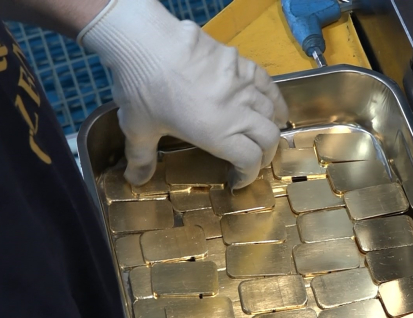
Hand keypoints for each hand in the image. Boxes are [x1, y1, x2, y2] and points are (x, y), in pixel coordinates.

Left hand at [79, 0, 287, 188]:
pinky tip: (276, 107)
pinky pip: (268, 84)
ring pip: (271, 112)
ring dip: (271, 128)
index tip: (238, 180)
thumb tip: (137, 180)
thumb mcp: (138, 129)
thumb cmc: (142, 89)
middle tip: (254, 160)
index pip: (250, 161)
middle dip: (265, 154)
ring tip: (264, 135)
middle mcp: (238, 112)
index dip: (248, 175)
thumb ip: (141, 157)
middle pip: (269, 138)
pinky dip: (276, 100)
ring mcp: (243, 85)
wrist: (146, 42)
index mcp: (217, 134)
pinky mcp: (242, 63)